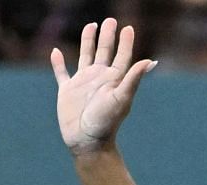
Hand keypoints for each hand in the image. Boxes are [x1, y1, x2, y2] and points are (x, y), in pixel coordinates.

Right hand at [53, 20, 154, 155]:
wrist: (88, 142)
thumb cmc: (106, 122)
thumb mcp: (121, 98)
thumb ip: (133, 78)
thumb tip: (150, 61)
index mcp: (113, 80)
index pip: (121, 56)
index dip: (125, 42)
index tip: (128, 27)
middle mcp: (99, 79)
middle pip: (105, 52)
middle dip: (108, 36)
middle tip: (110, 21)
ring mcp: (83, 84)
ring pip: (85, 56)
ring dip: (88, 42)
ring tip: (91, 26)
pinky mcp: (67, 92)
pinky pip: (61, 73)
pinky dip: (58, 63)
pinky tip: (56, 52)